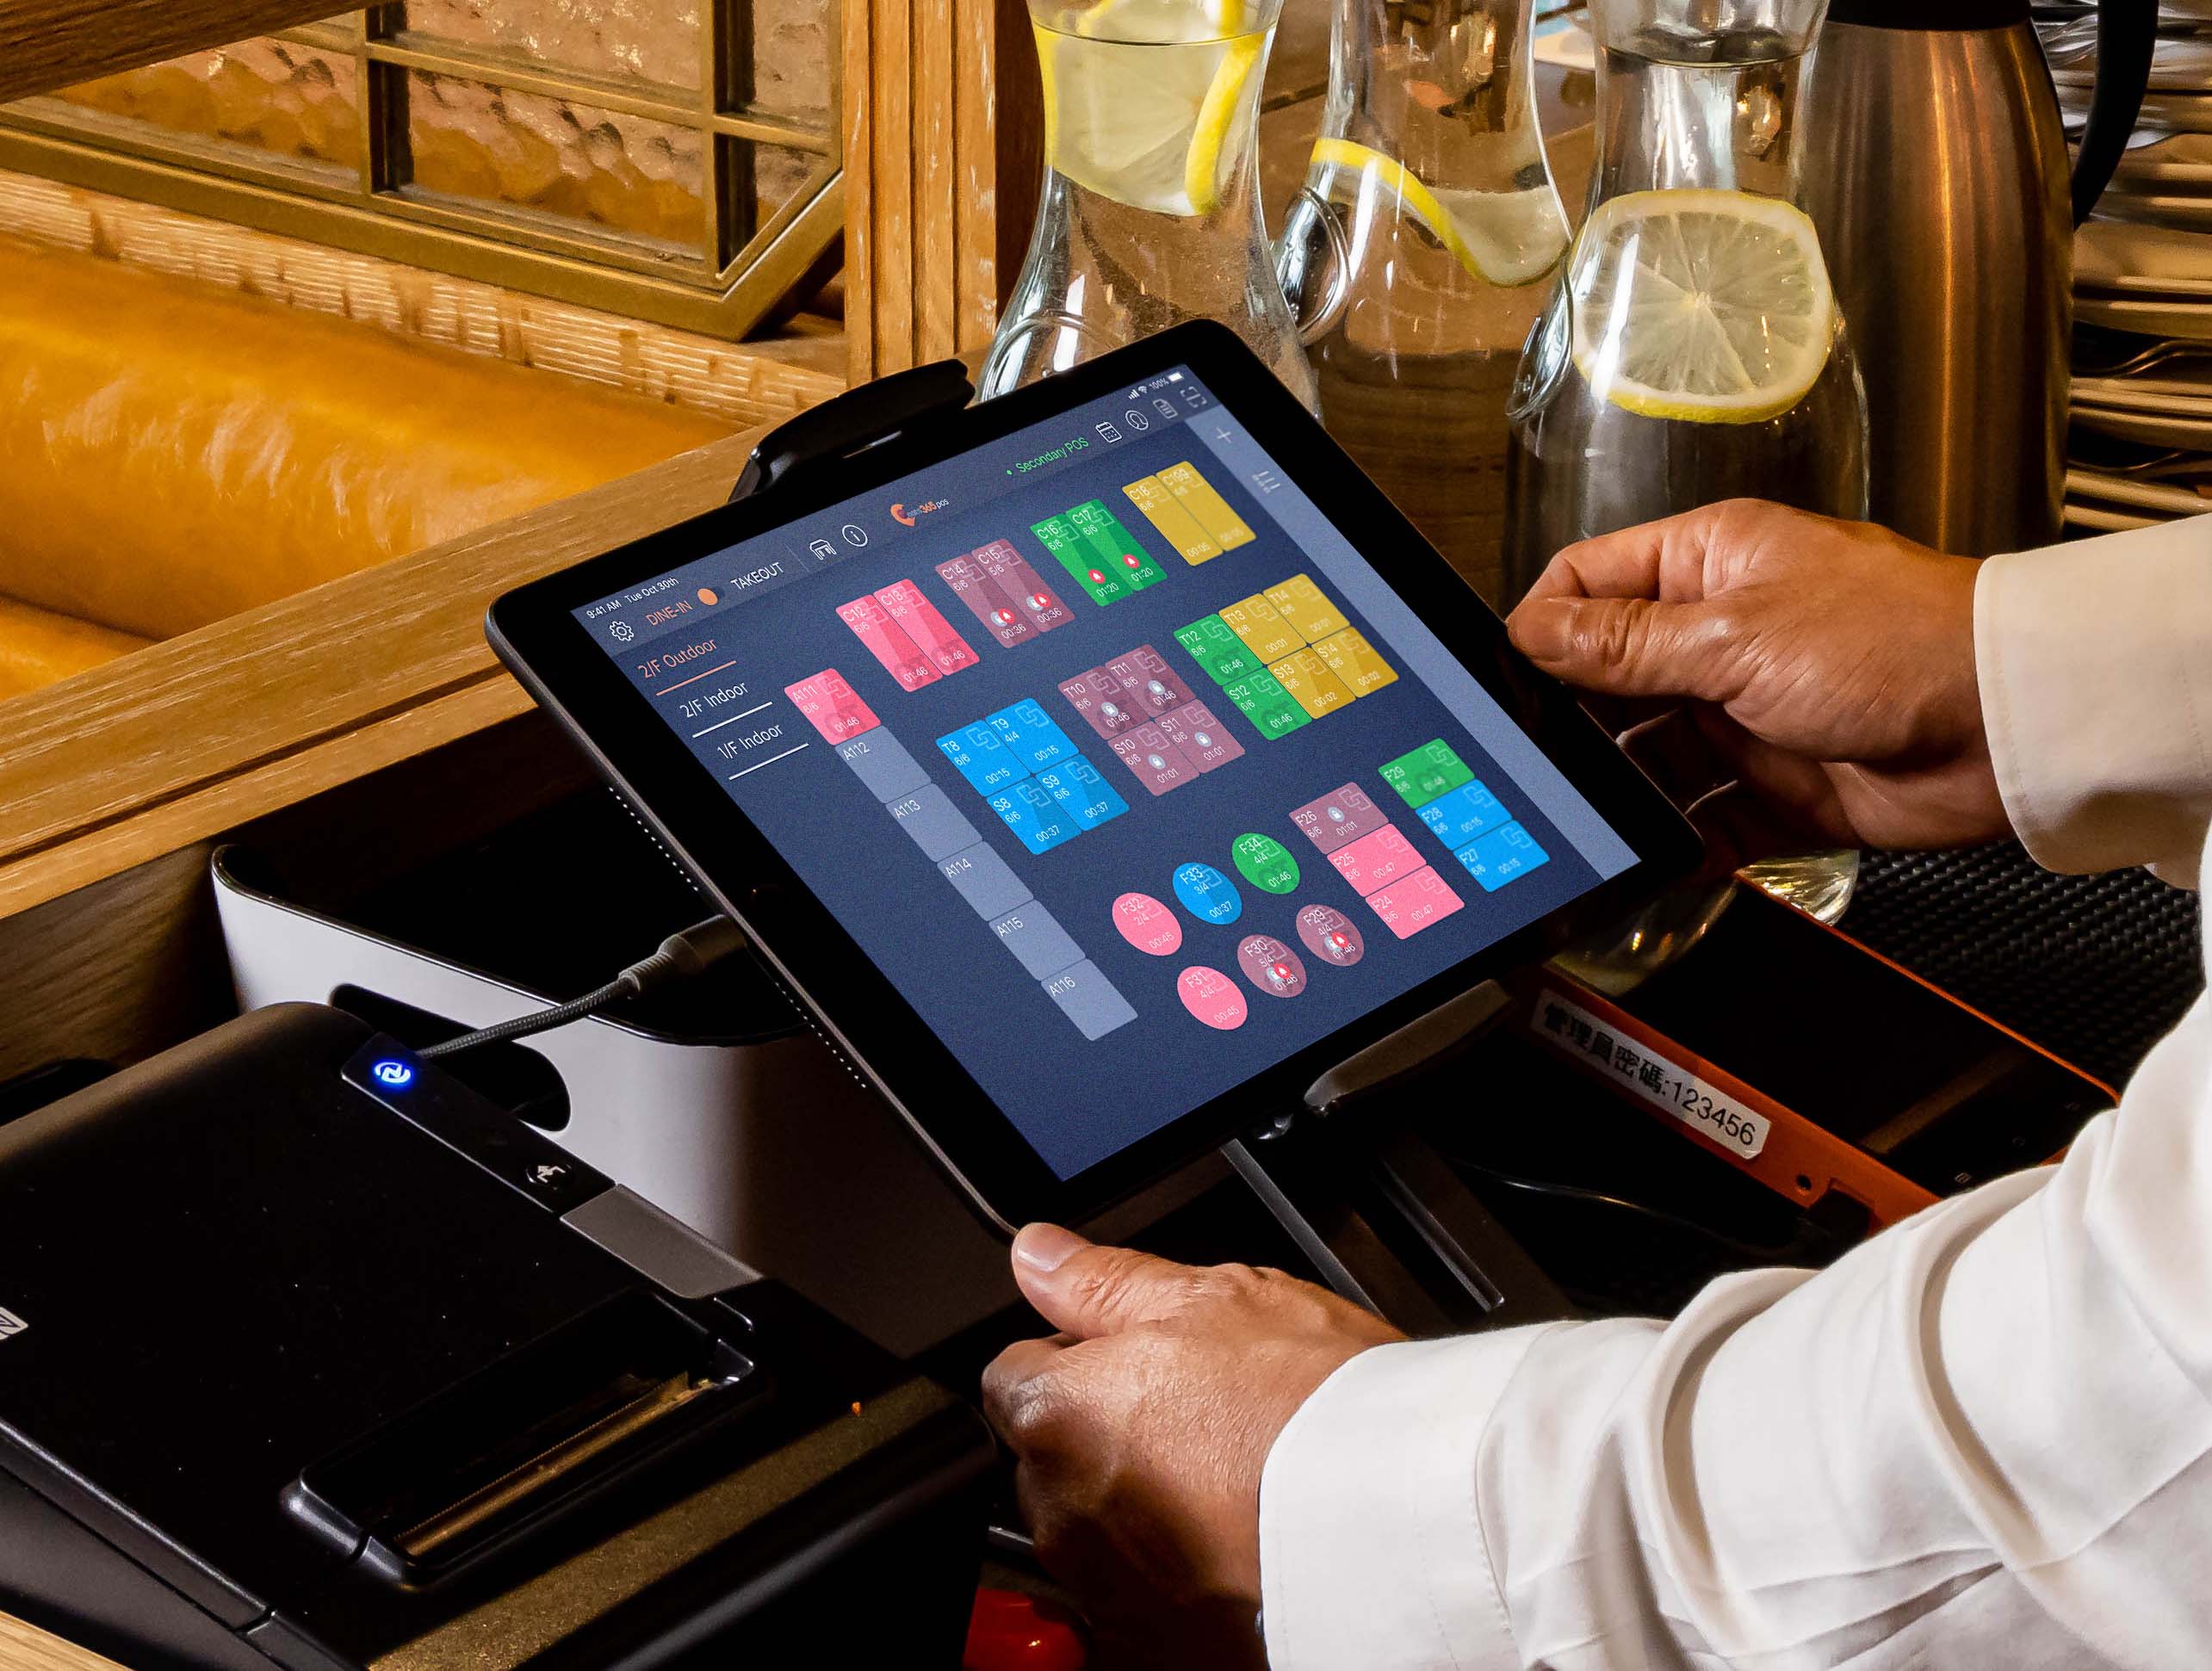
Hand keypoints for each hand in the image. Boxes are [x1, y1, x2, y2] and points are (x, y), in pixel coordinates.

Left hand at [982, 1224, 1402, 1666]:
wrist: (1402, 1524)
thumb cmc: (1314, 1413)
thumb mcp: (1214, 1300)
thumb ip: (1104, 1282)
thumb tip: (1039, 1256)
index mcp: (1059, 1412)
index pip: (1015, 1372)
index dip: (1078, 1356)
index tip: (1132, 1356)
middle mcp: (1063, 1510)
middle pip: (1052, 1455)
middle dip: (1107, 1434)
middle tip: (1202, 1415)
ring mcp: (1106, 1588)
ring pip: (1097, 1528)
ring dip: (1140, 1505)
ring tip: (1235, 1478)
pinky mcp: (1154, 1647)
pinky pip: (1139, 1597)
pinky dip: (1175, 1571)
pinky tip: (1240, 1538)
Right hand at [1505, 500, 2010, 858]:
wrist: (2007, 726)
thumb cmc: (1895, 644)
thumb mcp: (1734, 634)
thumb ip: (1624, 643)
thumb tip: (1532, 632)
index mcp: (1709, 564)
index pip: (1590, 582)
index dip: (1545, 626)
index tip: (1513, 676)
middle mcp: (1722, 633)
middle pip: (1611, 678)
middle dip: (1581, 721)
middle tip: (1549, 757)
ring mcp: (1747, 712)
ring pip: (1652, 757)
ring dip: (1630, 788)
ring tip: (1607, 811)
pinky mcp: (1776, 784)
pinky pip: (1705, 819)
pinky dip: (1685, 841)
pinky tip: (1665, 854)